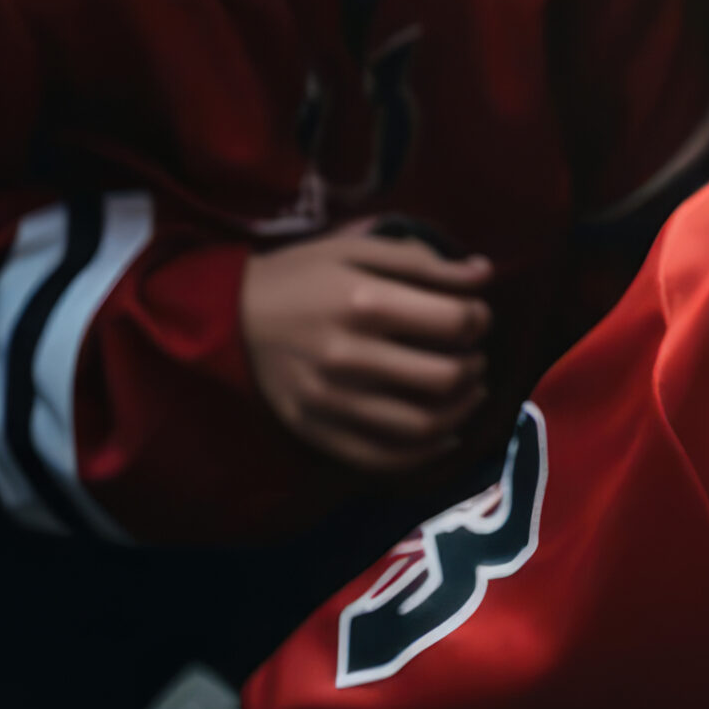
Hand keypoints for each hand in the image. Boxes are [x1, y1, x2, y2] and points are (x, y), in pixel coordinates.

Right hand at [240, 218, 493, 472]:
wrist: (224, 317)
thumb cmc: (299, 276)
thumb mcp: (356, 250)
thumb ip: (421, 261)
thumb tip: (484, 273)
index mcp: (363, 302)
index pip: (453, 322)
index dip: (479, 319)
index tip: (476, 317)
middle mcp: (349, 357)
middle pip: (444, 377)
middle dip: (475, 366)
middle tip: (474, 356)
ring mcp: (331, 402)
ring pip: (421, 425)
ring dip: (461, 411)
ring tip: (469, 392)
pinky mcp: (316, 431)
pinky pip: (382, 458)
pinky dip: (424, 454)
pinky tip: (444, 435)